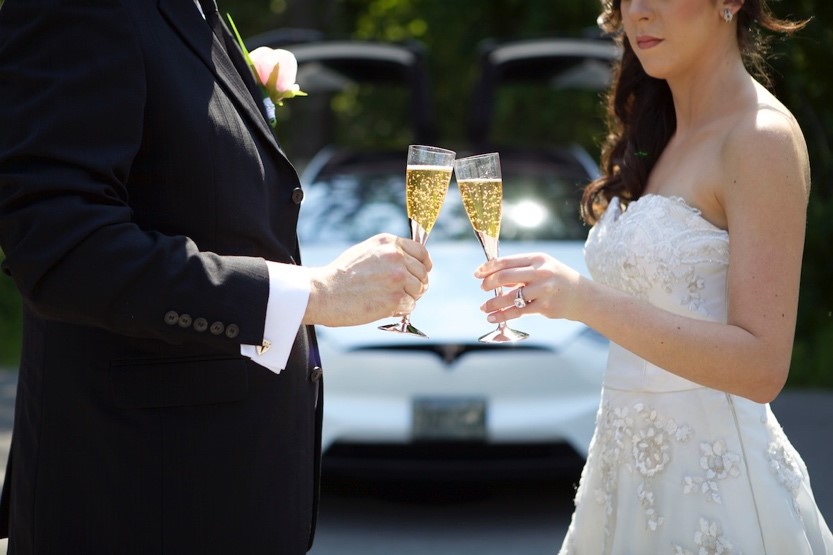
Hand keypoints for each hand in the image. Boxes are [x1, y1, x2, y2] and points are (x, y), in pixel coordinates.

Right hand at [305, 233, 431, 326]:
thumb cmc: (342, 275)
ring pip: (419, 290)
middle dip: (416, 284)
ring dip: (409, 297)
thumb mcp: (366, 251)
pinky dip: (401, 309)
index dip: (424, 265)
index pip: (421, 253)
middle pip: (422, 273)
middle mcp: (396, 257)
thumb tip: (409, 264)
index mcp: (389, 243)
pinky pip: (410, 306)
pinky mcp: (395, 298)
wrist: (325, 293)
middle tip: (404, 293)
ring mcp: (397, 278)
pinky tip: (385, 307)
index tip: (423, 273)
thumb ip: (388, 253)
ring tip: (391, 300)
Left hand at [474, 252, 583, 322]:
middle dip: (489, 283)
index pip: (506, 261)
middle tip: (482, 289)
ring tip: (484, 307)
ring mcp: (544, 289)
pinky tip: (492, 318)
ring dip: (493, 303)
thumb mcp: (541, 268)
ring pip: (510, 296)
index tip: (477, 274)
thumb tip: (492, 276)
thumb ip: (519, 271)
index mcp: (537, 258)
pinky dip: (503, 315)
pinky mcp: (545, 306)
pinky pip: (518, 311)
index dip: (488, 268)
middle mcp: (541, 272)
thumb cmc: (557, 280)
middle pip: (505, 276)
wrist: (582, 296)